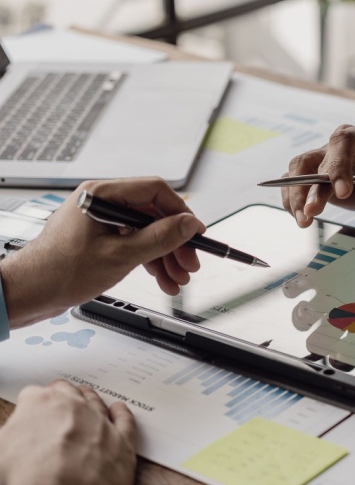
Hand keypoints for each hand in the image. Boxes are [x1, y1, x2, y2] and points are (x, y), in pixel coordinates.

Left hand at [0, 176, 205, 328]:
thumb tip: (187, 224)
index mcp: (101, 195)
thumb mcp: (120, 256)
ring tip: (177, 277)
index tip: (196, 232)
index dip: (180, 212)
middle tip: (190, 262)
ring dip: (165, 256)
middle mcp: (101, 203)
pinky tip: (162, 278)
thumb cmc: (58, 272)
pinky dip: (150, 260)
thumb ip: (159, 238)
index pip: (155, 191)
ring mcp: (101, 221)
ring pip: (146, 232)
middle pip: (153, 214)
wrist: (28, 293)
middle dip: (175, 242)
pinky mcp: (100, 238)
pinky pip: (134, 243)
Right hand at [0, 380, 137, 484]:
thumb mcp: (0, 453)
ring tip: (87, 397)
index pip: (34, 395)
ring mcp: (100, 422)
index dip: (32, 406)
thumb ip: (11, 437)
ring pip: (96, 404)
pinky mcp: (122, 441)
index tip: (32, 411)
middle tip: (61, 399)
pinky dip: (123, 414)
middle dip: (63, 396)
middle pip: (68, 393)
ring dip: (90, 400)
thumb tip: (15, 437)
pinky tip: (119, 410)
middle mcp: (73, 407)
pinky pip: (125, 422)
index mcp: (40, 404)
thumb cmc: (25, 482)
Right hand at [282, 110, 354, 231]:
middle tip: (312, 211)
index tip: (342, 192)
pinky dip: (292, 198)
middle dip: (311, 187)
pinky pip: (296, 182)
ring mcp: (326, 159)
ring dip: (296, 194)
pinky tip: (298, 215)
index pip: (344, 142)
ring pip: (300, 169)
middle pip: (316, 158)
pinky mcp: (318, 175)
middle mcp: (341, 144)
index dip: (338, 165)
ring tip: (303, 219)